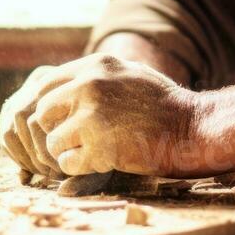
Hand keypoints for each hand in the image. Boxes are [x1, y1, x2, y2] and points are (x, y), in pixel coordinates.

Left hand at [0, 53, 192, 176]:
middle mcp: (89, 85)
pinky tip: (100, 163)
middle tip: (72, 142)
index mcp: (96, 65)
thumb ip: (96, 76)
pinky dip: (78, 169)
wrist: (192, 128)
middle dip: (53, 131)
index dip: (49, 108)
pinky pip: (66, 163)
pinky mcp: (99, 146)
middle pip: (42, 113)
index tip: (62, 123)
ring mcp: (93, 115)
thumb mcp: (129, 74)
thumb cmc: (164, 105)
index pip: (45, 85)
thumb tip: (66, 85)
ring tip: (91, 152)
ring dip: (66, 152)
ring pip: (51, 141)